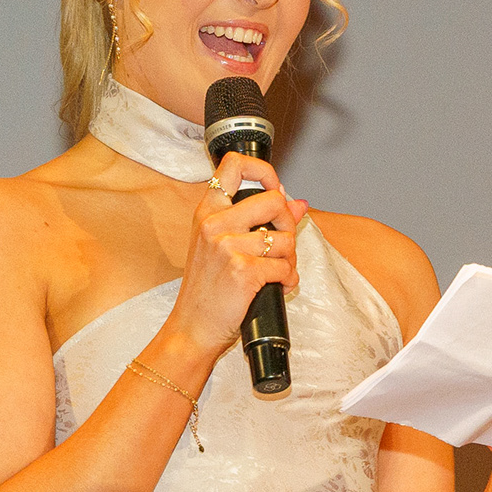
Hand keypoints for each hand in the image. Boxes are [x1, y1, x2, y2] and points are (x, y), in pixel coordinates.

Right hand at [165, 150, 308, 360]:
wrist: (193, 327)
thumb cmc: (208, 289)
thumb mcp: (223, 246)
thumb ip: (258, 220)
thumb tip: (298, 203)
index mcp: (208, 211)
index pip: (234, 164)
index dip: (265, 171)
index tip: (275, 189)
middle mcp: (215, 223)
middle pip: (275, 200)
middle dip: (288, 225)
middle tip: (280, 245)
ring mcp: (228, 246)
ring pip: (285, 238)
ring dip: (290, 259)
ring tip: (276, 271)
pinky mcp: (243, 271)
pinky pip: (285, 267)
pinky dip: (288, 280)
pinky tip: (276, 287)